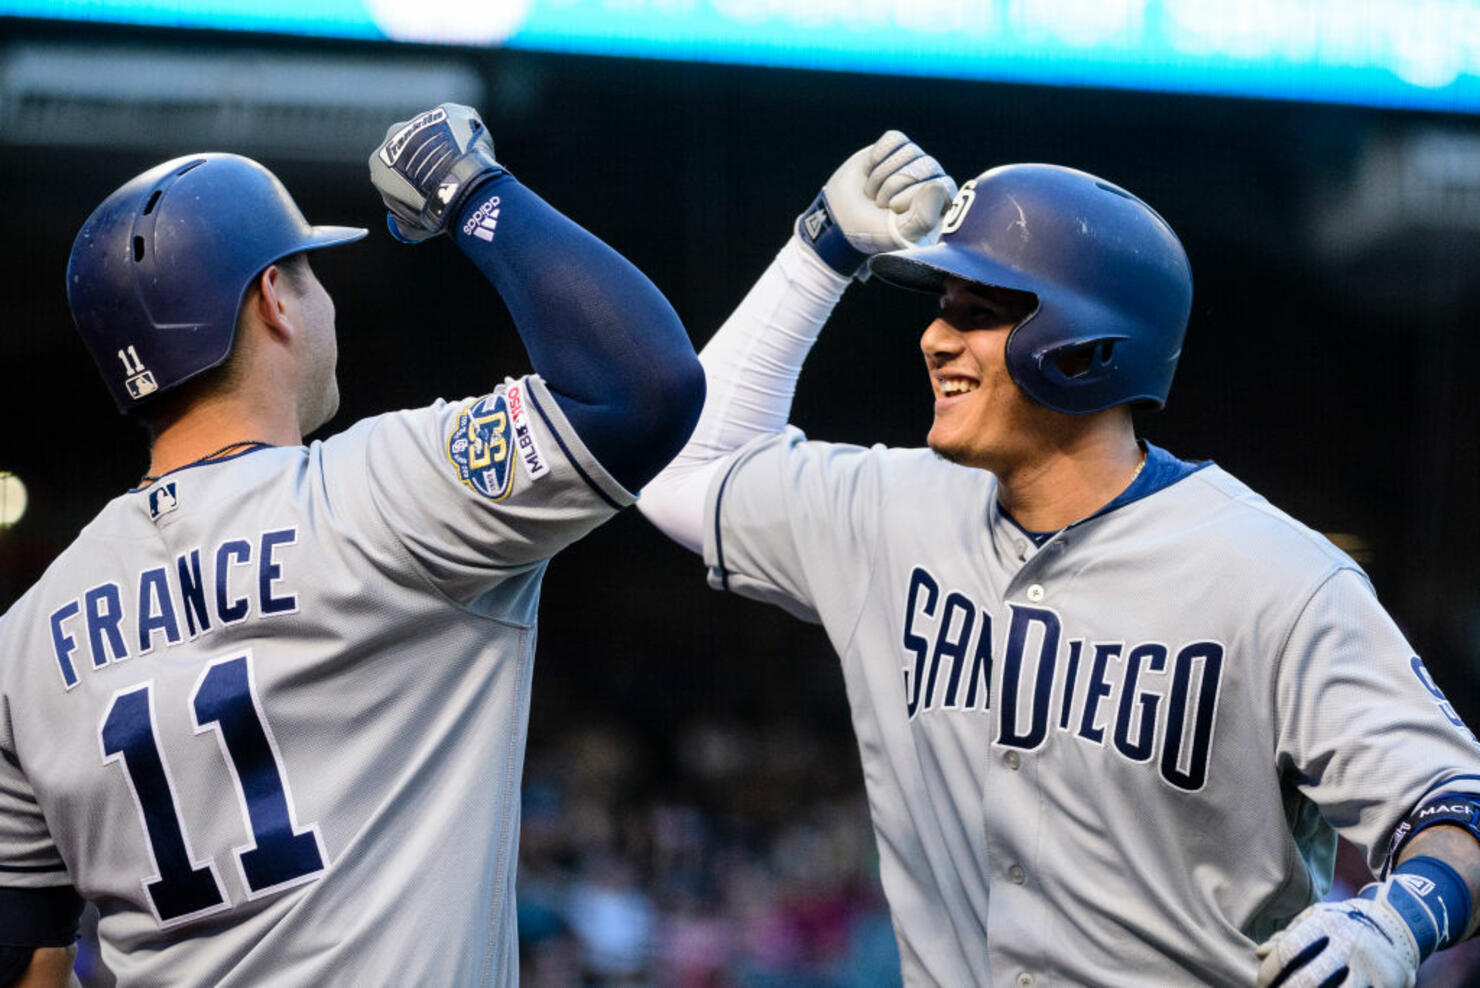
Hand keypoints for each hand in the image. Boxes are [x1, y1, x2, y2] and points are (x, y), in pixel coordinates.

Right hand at [369, 103, 503, 243]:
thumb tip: (402, 227)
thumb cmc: (434, 208)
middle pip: (412, 148)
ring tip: (465, 169)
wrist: (462, 184)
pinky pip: (459, 124)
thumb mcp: (412, 224)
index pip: (394, 172)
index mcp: (380, 160)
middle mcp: (395, 134)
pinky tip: (475, 155)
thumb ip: (404, 222)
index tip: (429, 193)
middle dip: (429, 161)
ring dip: (448, 147)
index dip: (413, 183)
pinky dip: (467, 137)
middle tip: (449, 180)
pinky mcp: (449, 110)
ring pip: (436, 134)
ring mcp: (422, 119)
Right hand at [795, 130, 955, 277]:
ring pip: (909, 151)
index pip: (940, 185)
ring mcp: (914, 160)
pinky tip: (869, 171)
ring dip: (881, 175)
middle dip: (893, 186)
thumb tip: (938, 186)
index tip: (893, 210)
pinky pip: (894, 139)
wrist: (839, 218)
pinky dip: (876, 157)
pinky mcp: (896, 146)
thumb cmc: (872, 231)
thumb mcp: (897, 235)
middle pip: (925, 165)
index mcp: (941, 203)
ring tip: (873, 192)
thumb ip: (924, 219)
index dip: (912, 196)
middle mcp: (932, 178)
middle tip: (879, 203)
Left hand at [1255, 889, 1422, 987]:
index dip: (1269, 972)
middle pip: (1308, 981)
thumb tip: (1260, 953)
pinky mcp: (1388, 985)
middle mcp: (1350, 945)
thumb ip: (1287, 935)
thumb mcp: (1316, 918)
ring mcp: (1372, 969)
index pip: (1289, 951)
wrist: (1397, 927)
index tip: (1262, 984)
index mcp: (1327, 924)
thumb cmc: (1344, 925)